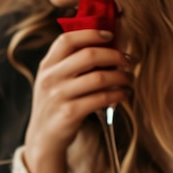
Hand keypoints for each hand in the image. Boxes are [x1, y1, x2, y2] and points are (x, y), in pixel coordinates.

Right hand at [24, 29, 130, 172]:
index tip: (111, 35)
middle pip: (89, 55)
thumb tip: (109, 43)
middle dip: (115, 55)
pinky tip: (123, 95)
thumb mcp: (55, 81)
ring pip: (99, 77)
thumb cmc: (56, 105)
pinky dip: (118, 95)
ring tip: (129, 80)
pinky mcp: (70, 113)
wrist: (44, 139)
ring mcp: (59, 96)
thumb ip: (72, 63)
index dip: (92, 33)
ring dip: (121, 77)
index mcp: (47, 65)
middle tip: (129, 61)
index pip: (68, 39)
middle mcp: (51, 78)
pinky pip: (101, 98)